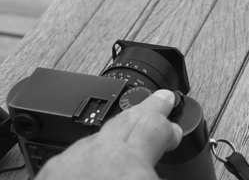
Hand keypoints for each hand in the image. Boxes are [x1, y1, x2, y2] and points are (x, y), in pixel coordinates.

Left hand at [36, 90, 181, 179]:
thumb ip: (155, 170)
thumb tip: (156, 166)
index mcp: (131, 166)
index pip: (157, 130)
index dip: (170, 127)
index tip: (175, 128)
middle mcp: (102, 157)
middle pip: (130, 121)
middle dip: (149, 109)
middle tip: (163, 99)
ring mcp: (74, 162)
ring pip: (101, 133)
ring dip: (120, 125)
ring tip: (133, 120)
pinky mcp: (52, 171)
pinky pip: (76, 150)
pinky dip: (92, 147)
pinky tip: (96, 151)